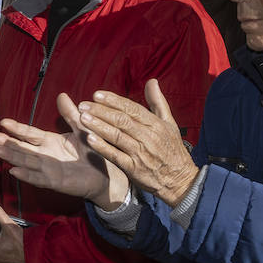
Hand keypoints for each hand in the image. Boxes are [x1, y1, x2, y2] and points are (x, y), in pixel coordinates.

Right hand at [0, 95, 126, 207]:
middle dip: (9, 143)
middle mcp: (45, 155)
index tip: (3, 122)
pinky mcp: (55, 182)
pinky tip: (14, 171)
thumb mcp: (82, 128)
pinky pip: (38, 178)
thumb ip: (71, 114)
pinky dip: (27, 175)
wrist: (106, 174)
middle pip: (23, 148)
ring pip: (26, 161)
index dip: (17, 128)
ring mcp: (48, 169)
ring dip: (12, 157)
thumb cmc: (94, 151)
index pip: (29, 133)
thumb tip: (61, 95)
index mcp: (49, 141)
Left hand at [77, 80, 198, 206]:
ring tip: (82, 118)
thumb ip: (158, 102)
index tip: (96, 94)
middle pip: (122, 120)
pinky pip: (116, 156)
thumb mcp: (170, 124)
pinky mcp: (134, 168)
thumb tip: (152, 81)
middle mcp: (148, 137)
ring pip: (117, 136)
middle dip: (101, 111)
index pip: (131, 108)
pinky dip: (102, 147)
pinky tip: (89, 139)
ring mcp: (141, 153)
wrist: (180, 180)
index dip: (113, 101)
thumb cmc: (173, 150)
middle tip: (83, 105)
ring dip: (98, 126)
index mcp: (155, 124)